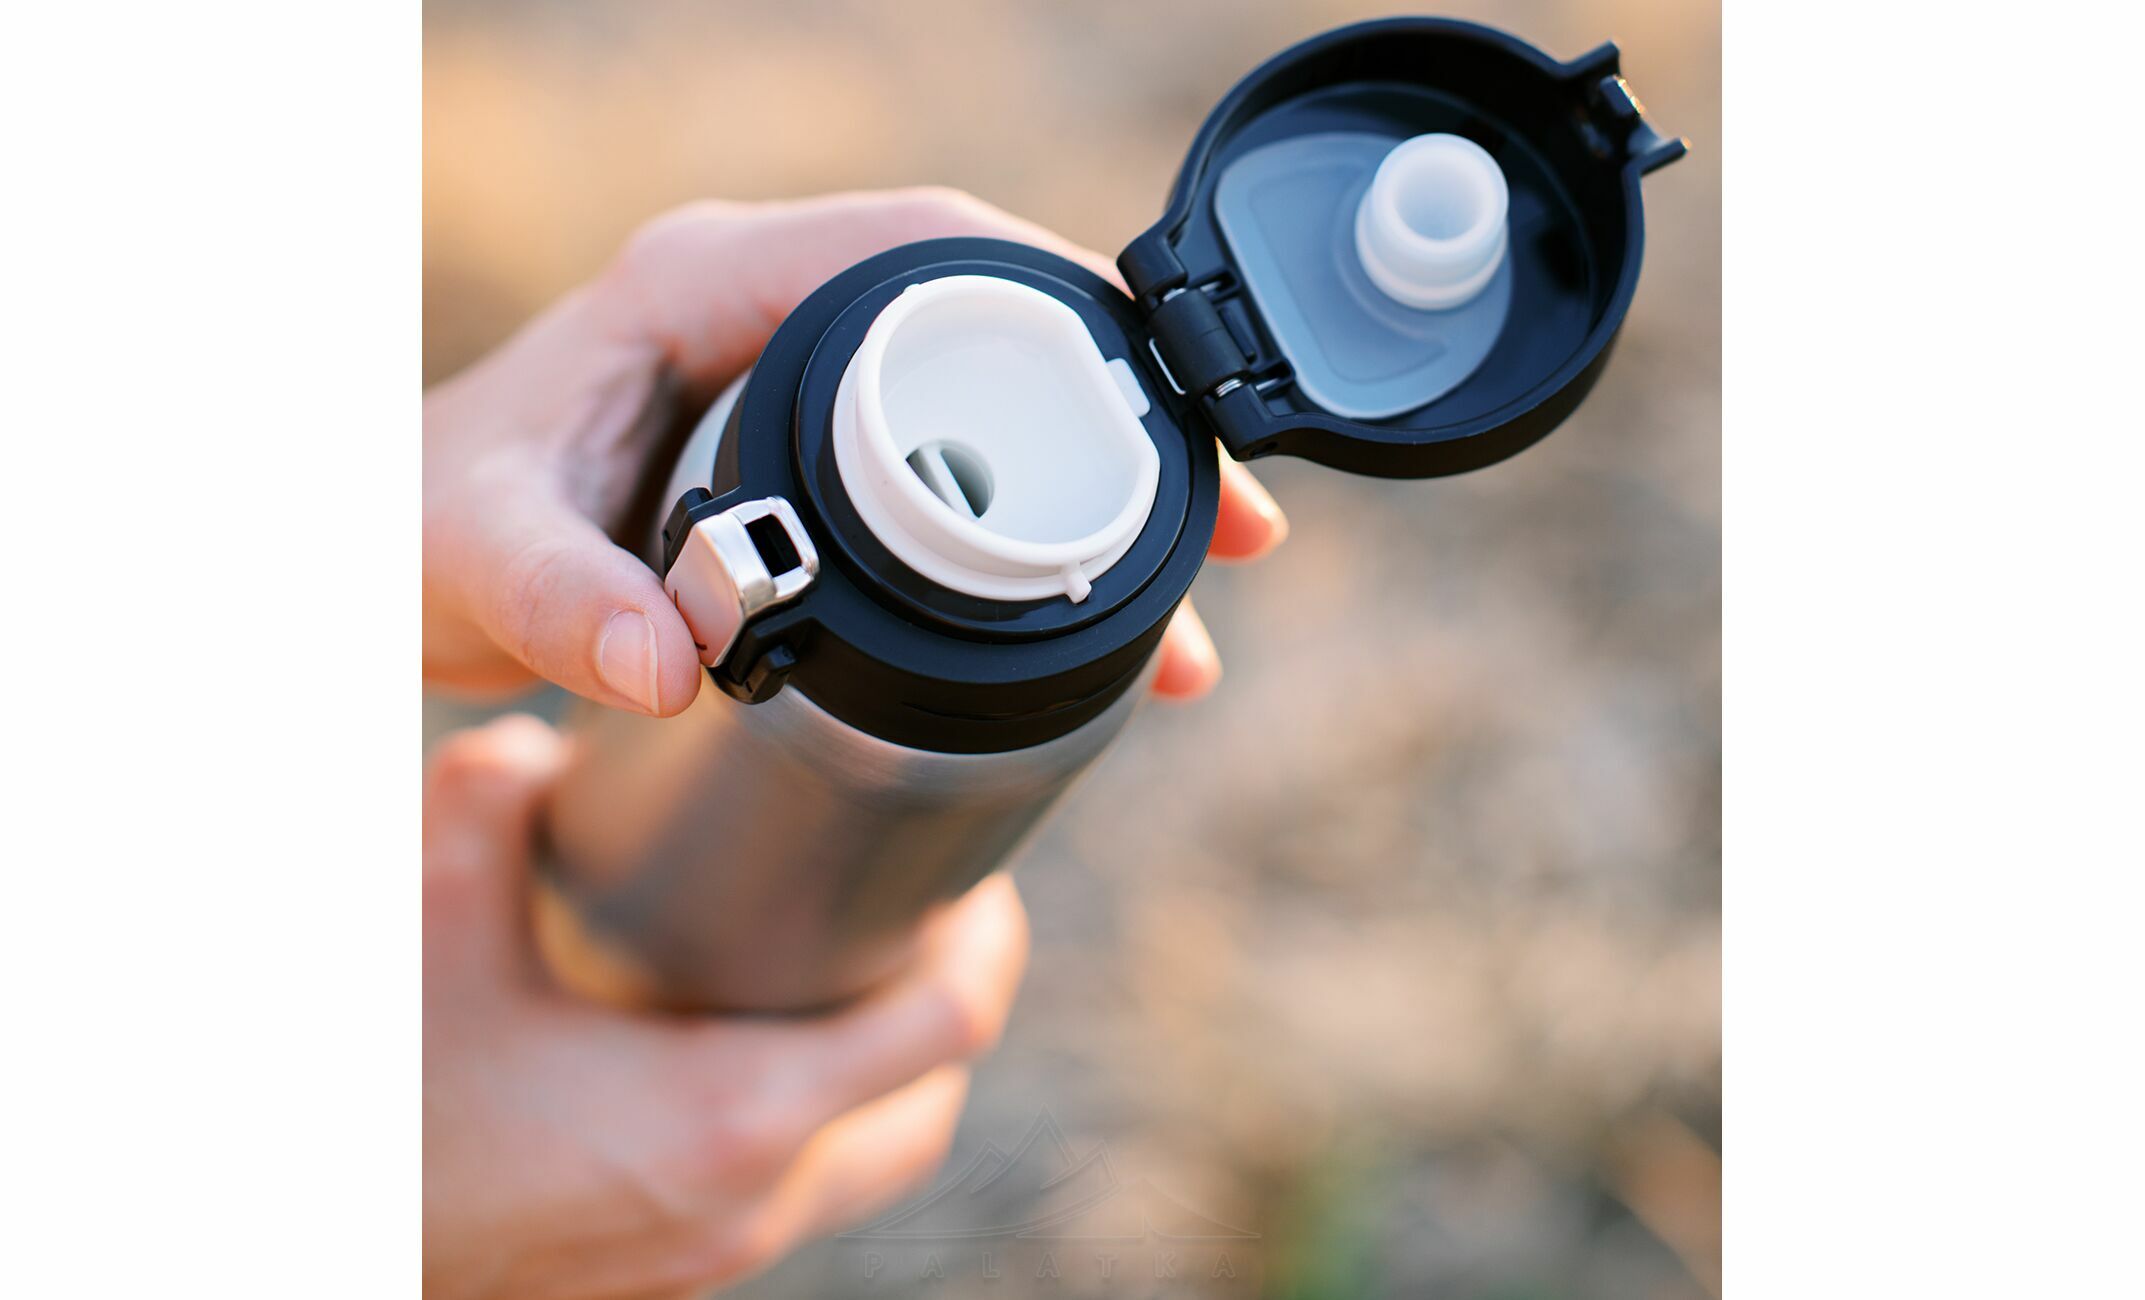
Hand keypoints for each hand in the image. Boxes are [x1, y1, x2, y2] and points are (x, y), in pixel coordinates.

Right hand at [423, 716, 1030, 1297]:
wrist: (340, 1235)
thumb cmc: (390, 1095)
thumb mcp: (436, 917)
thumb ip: (498, 794)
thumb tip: (553, 739)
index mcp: (735, 1110)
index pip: (946, 1024)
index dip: (984, 936)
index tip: (967, 870)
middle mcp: (753, 1198)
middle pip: (933, 1099)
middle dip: (951, 998)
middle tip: (925, 906)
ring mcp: (720, 1252)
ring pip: (875, 1157)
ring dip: (892, 1068)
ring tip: (855, 966)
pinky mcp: (679, 1272)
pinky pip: (803, 1190)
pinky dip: (824, 1119)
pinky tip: (760, 1046)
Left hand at [424, 188, 1288, 715]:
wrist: (392, 550)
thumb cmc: (422, 523)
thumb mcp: (475, 556)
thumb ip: (560, 599)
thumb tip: (667, 663)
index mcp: (710, 283)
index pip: (923, 248)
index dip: (1061, 303)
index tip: (1161, 391)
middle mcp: (772, 312)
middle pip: (995, 328)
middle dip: (1130, 416)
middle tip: (1231, 525)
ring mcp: (799, 379)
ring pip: (994, 405)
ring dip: (1104, 492)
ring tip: (1200, 602)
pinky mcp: (813, 450)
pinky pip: (957, 462)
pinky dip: (1039, 531)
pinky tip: (1102, 619)